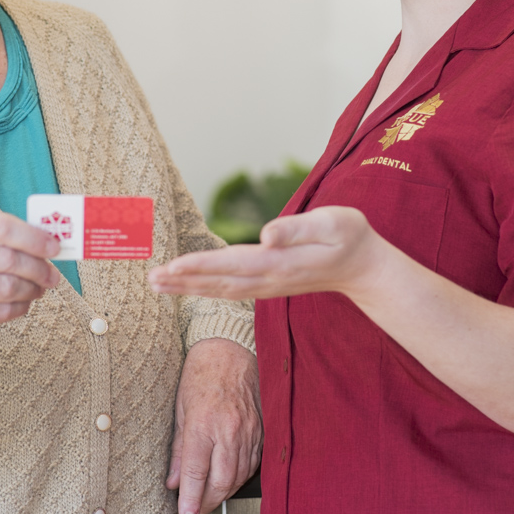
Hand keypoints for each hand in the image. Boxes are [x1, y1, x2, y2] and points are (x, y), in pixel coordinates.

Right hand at [0, 210, 60, 358]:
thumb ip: (4, 239)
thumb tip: (50, 244)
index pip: (1, 227)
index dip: (34, 238)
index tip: (55, 248)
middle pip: (7, 259)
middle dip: (38, 268)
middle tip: (52, 276)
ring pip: (6, 288)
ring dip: (31, 290)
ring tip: (38, 290)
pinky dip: (19, 308)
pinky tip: (23, 304)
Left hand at [147, 206, 387, 302]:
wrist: (363, 267)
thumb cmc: (349, 237)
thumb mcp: (332, 223)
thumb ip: (298, 229)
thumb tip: (265, 235)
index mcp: (280, 263)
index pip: (232, 266)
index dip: (201, 266)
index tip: (173, 266)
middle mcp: (269, 279)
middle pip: (218, 282)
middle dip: (183, 281)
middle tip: (150, 279)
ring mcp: (268, 286)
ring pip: (220, 289)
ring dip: (187, 288)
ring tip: (156, 284)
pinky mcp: (268, 285)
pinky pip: (229, 290)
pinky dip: (203, 289)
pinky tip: (185, 287)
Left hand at [166, 338, 261, 513]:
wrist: (232, 349)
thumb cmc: (202, 373)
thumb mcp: (180, 409)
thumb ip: (178, 448)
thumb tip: (174, 480)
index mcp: (203, 424)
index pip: (196, 472)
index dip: (190, 499)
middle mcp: (228, 430)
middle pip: (222, 481)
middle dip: (208, 503)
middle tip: (196, 512)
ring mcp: (249, 431)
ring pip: (239, 476)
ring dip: (224, 493)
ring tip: (210, 500)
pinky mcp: (261, 429)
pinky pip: (253, 462)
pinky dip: (241, 476)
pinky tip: (230, 480)